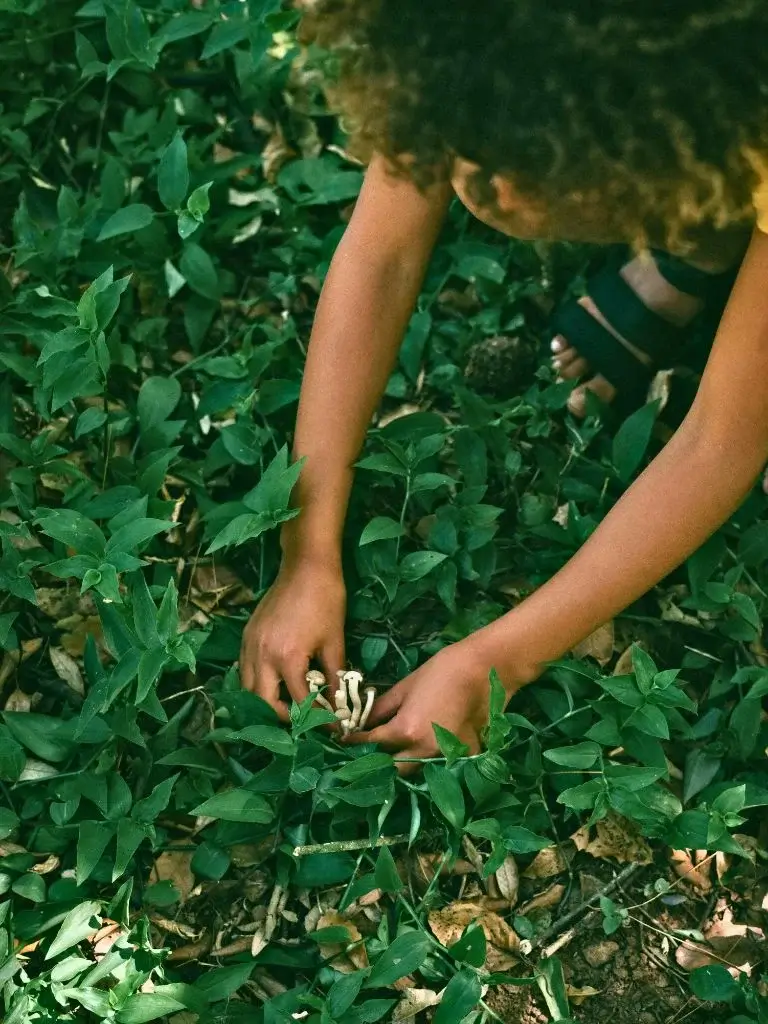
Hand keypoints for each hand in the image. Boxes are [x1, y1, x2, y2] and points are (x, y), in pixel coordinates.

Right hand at [240, 557, 345, 720]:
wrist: (306, 565)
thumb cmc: (326, 600)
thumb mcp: (335, 641)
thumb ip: (334, 677)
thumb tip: (339, 706)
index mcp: (287, 658)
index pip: (299, 703)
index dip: (316, 720)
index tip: (330, 729)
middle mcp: (262, 655)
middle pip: (262, 703)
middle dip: (282, 719)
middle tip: (303, 723)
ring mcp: (250, 645)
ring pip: (247, 688)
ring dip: (265, 703)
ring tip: (288, 708)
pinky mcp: (247, 636)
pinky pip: (245, 670)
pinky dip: (257, 684)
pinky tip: (274, 685)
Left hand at [347, 640, 513, 773]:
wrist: (483, 669)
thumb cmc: (441, 671)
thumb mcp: (405, 687)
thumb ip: (381, 708)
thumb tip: (362, 721)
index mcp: (405, 730)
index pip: (372, 743)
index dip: (355, 741)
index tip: (345, 740)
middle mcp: (423, 750)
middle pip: (393, 768)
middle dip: (378, 762)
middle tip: (368, 753)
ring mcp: (446, 756)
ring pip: (417, 770)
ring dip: (404, 765)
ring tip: (394, 755)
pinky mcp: (465, 756)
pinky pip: (442, 765)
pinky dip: (432, 762)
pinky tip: (427, 752)